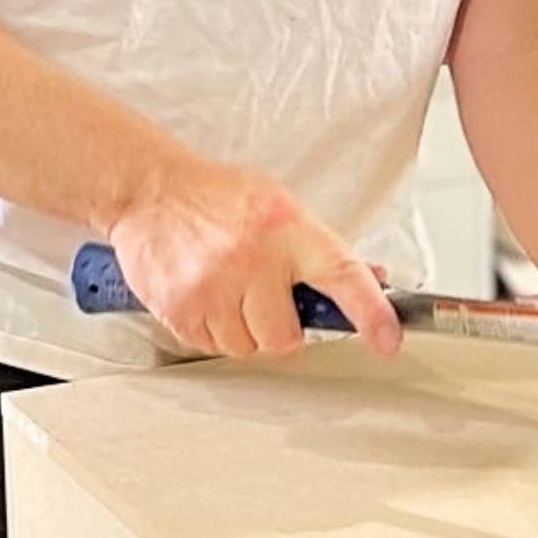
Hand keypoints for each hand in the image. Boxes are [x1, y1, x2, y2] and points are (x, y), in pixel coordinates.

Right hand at [109, 152, 401, 361]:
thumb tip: (372, 280)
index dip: (370, 312)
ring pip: (248, 347)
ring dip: (243, 329)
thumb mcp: (278, 206)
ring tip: (227, 289)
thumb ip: (320, 248)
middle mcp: (252, 258)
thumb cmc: (215, 197)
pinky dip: (212, 330)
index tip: (387, 340)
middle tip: (262, 294)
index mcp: (286, 227)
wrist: (149, 190)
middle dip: (278, 324)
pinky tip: (204, 295)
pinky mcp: (181, 309)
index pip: (342, 274)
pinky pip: (211, 348)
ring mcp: (213, 287)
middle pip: (286, 337)